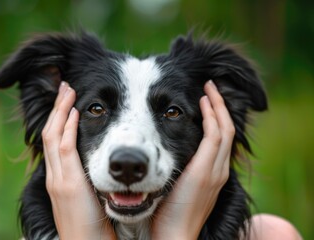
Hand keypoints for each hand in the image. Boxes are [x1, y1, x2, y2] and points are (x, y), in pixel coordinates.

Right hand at [42, 82, 115, 239]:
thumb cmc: (90, 228)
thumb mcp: (84, 200)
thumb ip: (86, 182)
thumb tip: (97, 168)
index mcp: (59, 179)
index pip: (55, 142)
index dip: (60, 120)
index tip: (68, 104)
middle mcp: (56, 176)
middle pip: (51, 133)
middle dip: (58, 109)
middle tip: (66, 89)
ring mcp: (60, 179)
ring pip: (54, 136)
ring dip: (61, 112)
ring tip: (69, 92)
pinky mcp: (68, 184)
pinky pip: (65, 149)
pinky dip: (68, 128)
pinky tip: (74, 112)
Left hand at [151, 80, 234, 239]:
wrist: (176, 235)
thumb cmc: (173, 214)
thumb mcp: (182, 189)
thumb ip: (183, 171)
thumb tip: (171, 157)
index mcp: (214, 174)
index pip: (220, 139)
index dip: (216, 118)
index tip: (205, 104)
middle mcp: (218, 169)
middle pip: (226, 130)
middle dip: (219, 107)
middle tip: (210, 89)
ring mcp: (215, 169)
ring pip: (223, 129)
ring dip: (216, 107)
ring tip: (208, 90)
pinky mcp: (206, 170)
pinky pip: (214, 136)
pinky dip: (210, 117)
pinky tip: (202, 104)